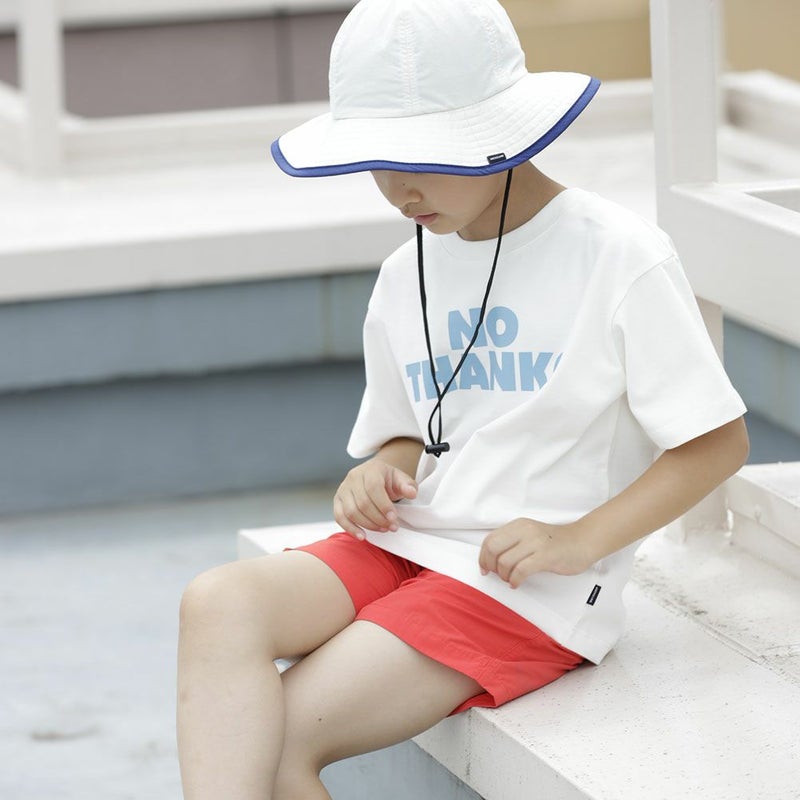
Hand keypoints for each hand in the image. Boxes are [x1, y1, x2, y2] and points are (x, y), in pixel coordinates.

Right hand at [334, 458, 417, 539]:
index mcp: (371, 469)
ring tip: (383, 529)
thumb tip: (411, 493)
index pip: (374, 488)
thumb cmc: (389, 480)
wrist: (374, 476)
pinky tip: (362, 536)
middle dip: (379, 519)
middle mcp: (354, 477)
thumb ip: (408, 486)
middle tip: (392, 527)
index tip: (394, 518)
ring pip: (351, 511)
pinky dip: (350, 528)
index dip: (384, 505)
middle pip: (363, 502)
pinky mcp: (337, 500)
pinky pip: (339, 516)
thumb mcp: (402, 480)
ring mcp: (343, 488)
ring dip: (368, 525)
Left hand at [479, 518, 594, 587]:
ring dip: (504, 576)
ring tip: (511, 580)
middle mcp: (525, 530)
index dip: (483, 557)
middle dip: (490, 566)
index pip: (490, 539)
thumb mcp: (529, 535)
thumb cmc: (555, 542)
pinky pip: (520, 570)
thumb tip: (490, 559)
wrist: (582, 541)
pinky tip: (517, 584)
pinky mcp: (546, 556)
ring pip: (505, 562)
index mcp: (518, 525)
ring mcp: (535, 542)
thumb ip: (512, 542)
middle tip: (497, 575)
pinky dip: (514, 580)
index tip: (485, 569)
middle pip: (493, 549)